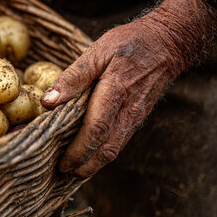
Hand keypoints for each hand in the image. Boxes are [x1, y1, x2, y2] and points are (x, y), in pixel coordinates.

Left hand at [41, 0, 216, 177]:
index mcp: (116, 91)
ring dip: (94, 164)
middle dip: (85, 166)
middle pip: (107, 148)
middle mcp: (129, 109)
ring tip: (73, 170)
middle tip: (63, 173)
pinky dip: (104, 153)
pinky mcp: (138, 116)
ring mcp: (136, 115)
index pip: (96, 129)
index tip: (62, 163)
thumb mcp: (98, 51)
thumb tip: (48, 101)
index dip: (79, 151)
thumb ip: (73, 77)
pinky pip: (120, 140)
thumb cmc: (130, 43)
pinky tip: (90, 155)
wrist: (168, 43)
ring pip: (115, 149)